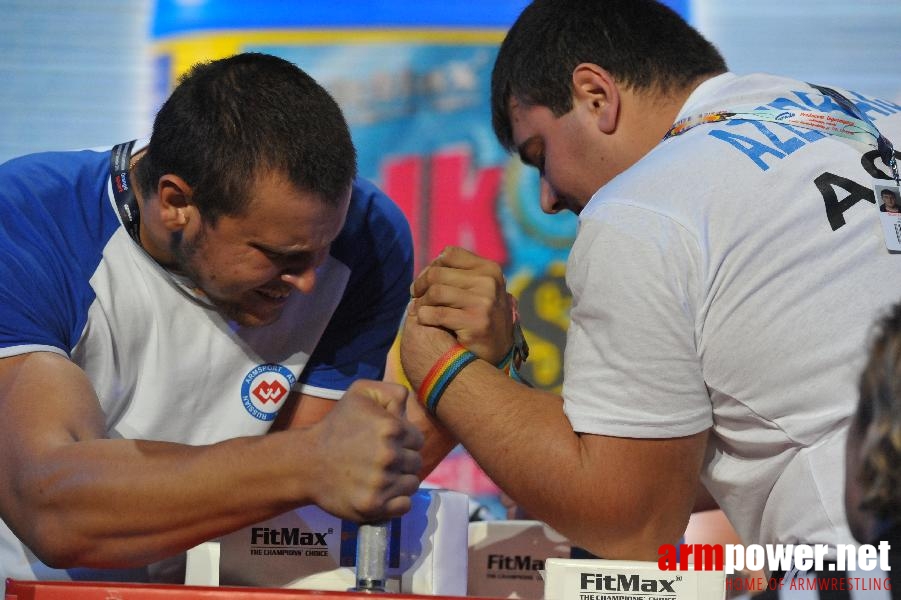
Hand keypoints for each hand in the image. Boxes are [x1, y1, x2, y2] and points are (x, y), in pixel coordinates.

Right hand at [305, 380, 422, 521]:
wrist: (306, 462)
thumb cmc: (336, 426)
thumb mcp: (361, 393)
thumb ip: (392, 393)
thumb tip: (410, 409)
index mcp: (391, 427)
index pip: (418, 439)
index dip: (405, 441)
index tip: (388, 443)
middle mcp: (389, 455)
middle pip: (416, 462)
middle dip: (403, 460)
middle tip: (381, 460)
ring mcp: (382, 483)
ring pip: (412, 483)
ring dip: (401, 480)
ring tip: (381, 476)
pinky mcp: (374, 506)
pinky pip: (404, 506)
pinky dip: (396, 501)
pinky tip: (382, 492)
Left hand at [409, 246, 513, 364]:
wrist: (497, 350)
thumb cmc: (480, 316)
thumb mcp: (479, 289)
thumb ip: (459, 273)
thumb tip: (431, 264)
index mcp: (489, 269)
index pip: (449, 254)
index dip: (432, 266)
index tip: (426, 281)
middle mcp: (489, 282)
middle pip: (437, 273)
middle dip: (420, 285)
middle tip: (415, 296)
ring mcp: (484, 302)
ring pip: (435, 292)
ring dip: (421, 302)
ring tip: (419, 309)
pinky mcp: (475, 323)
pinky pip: (436, 314)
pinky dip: (423, 316)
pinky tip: (424, 320)